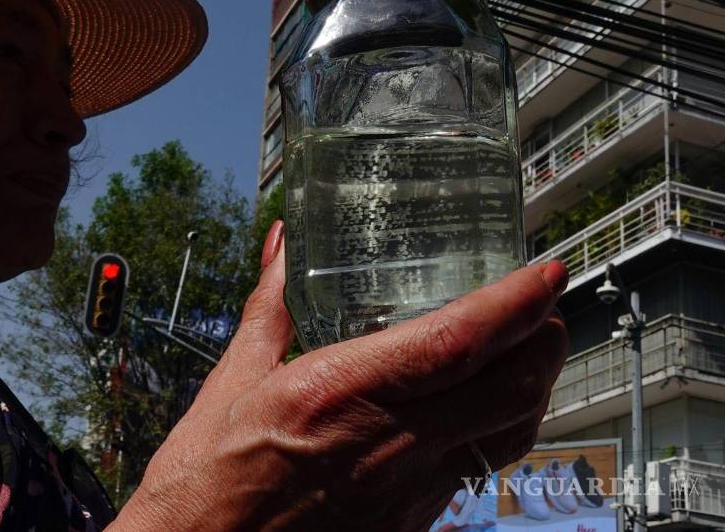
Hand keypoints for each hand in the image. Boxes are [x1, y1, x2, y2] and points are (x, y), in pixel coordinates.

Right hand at [112, 221, 567, 531]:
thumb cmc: (205, 484)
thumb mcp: (230, 382)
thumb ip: (270, 307)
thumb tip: (284, 246)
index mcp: (337, 394)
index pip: (456, 343)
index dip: (514, 304)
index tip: (543, 272)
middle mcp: (386, 444)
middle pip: (510, 390)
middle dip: (545, 339)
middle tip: (545, 303)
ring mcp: (406, 491)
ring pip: (508, 434)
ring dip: (532, 385)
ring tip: (526, 349)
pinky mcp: (409, 523)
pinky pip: (477, 470)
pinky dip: (497, 428)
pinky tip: (477, 409)